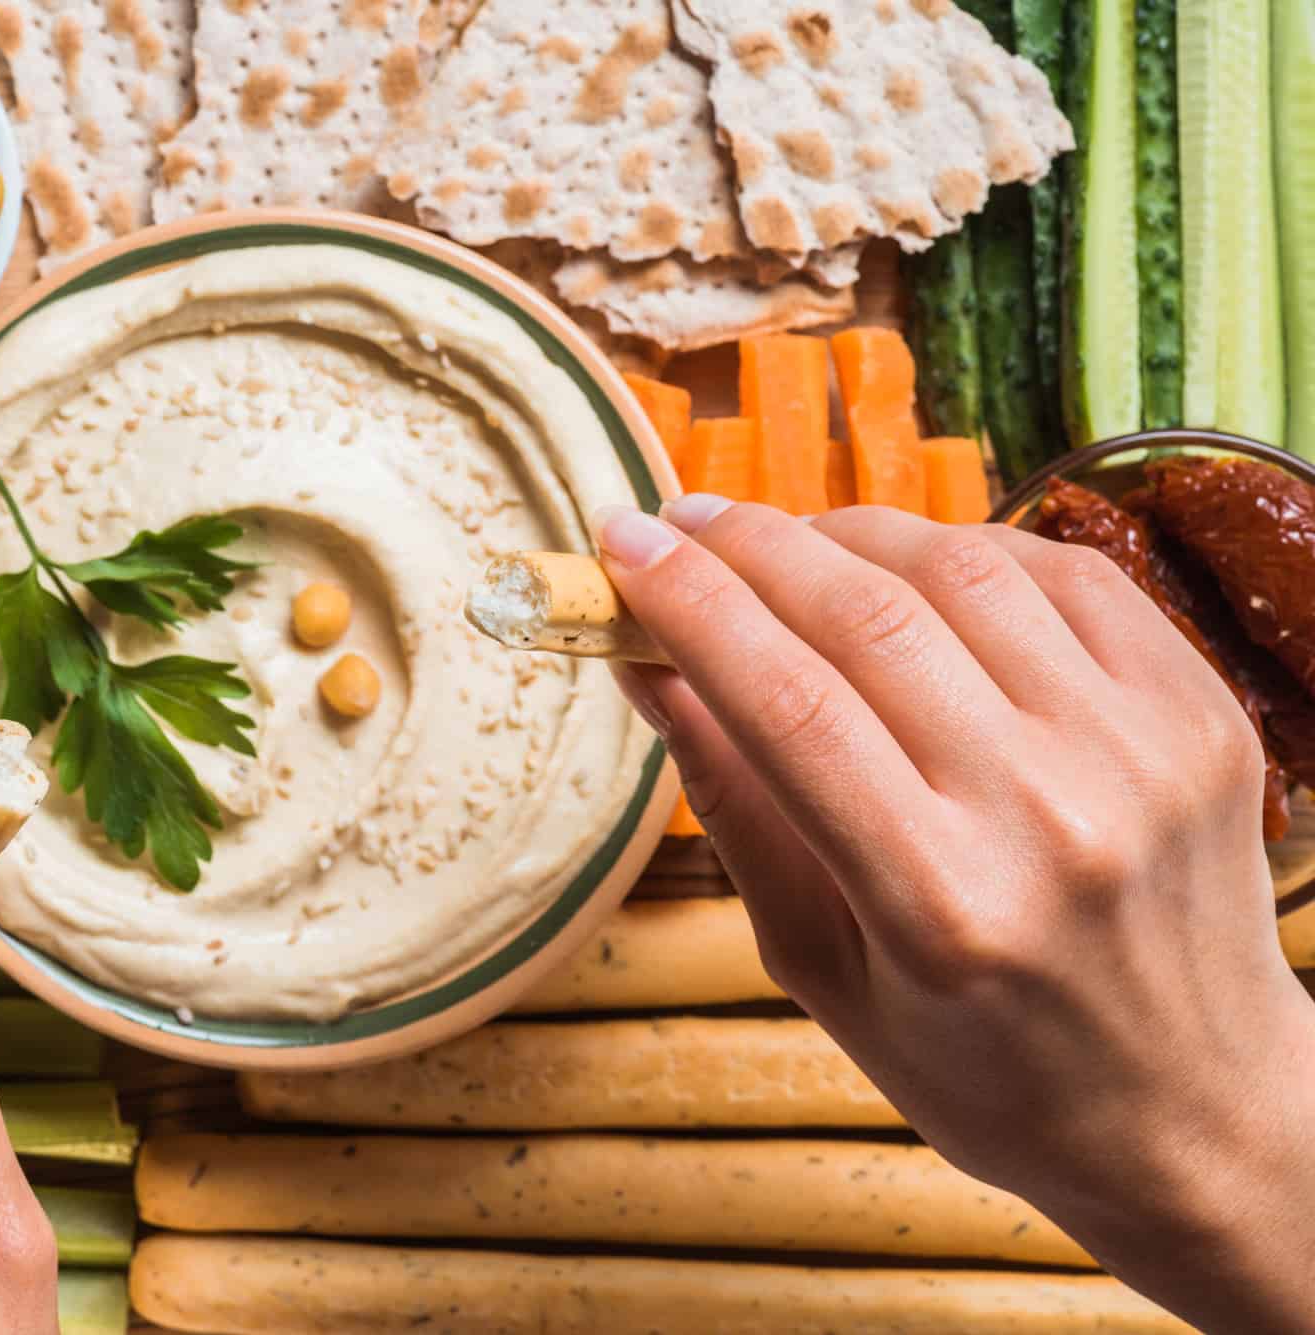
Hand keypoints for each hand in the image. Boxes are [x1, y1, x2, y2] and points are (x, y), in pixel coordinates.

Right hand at [598, 494, 1314, 1334]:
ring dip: (847, 535)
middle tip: (677, 525)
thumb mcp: (820, 969)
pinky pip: (1066, 575)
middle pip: (866, 615)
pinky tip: (904, 568)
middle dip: (747, 549)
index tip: (621, 547)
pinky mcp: (1199, 713)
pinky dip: (965, 549)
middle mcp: (1052, 815)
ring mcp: (1142, 752)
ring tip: (779, 547)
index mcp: (940, 904)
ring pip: (965, 569)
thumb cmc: (983, 1067)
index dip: (689, 604)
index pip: (785, 699)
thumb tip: (650, 667)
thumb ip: (735, 808)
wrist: (1192, 1110)